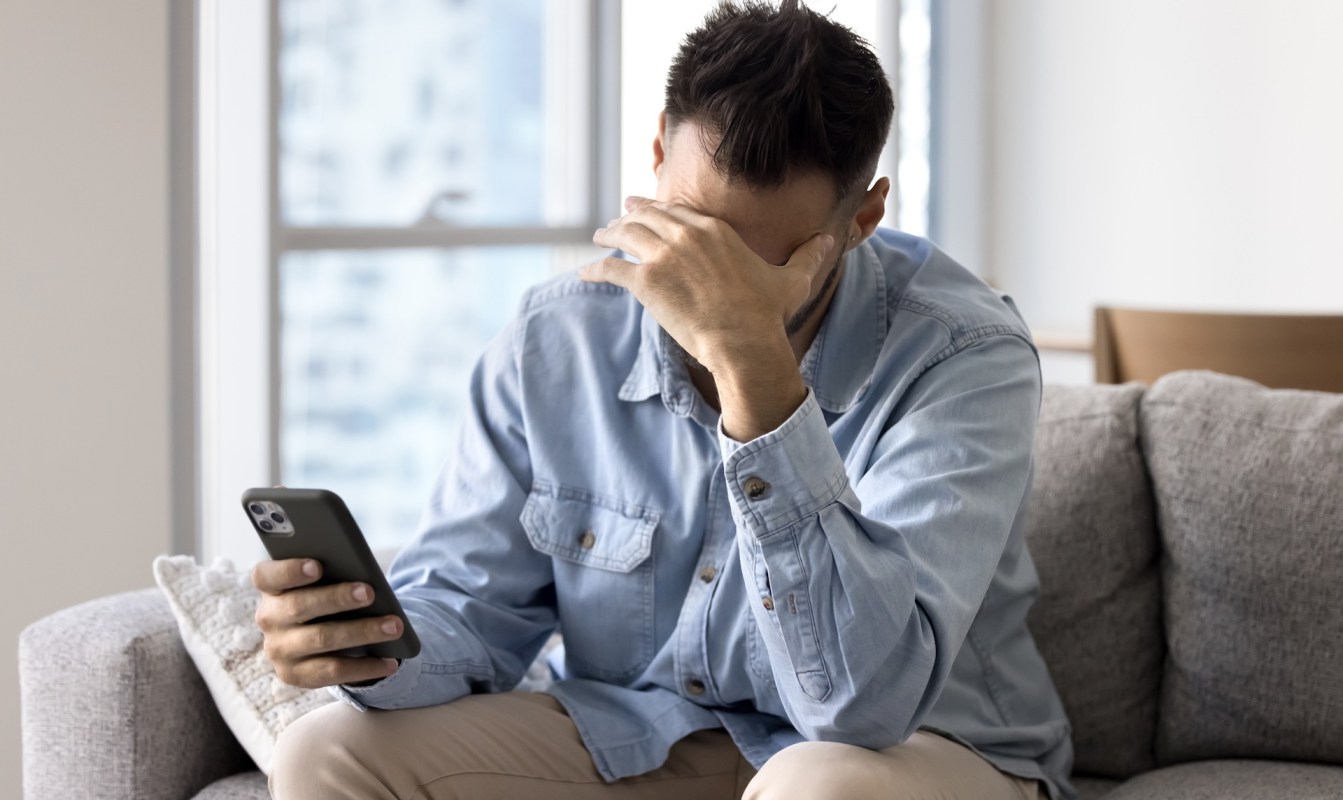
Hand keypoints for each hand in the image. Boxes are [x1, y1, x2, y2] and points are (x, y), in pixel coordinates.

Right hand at [251, 558, 402, 688]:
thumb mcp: (324, 582)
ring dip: (362, 632)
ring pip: (321, 639)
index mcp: (271, 587)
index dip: (289, 570)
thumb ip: (334, 573)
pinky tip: (390, 662)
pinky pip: (332, 671)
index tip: (317, 565)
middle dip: (337, 598)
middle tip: (370, 592)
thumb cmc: (327, 595)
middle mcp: (268, 618)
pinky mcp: (294, 675)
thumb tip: (364, 579)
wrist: (319, 637)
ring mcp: (278, 650)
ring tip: (394, 626)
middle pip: (299, 606)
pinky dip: (365, 666)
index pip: (266, 575)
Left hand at [581, 196, 833, 375]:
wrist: (742, 342)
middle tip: (616, 218)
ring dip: (608, 236)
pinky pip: (610, 269)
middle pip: (647, 217)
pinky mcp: (645, 282)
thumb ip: (807, 256)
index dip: (657, 208)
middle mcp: (686, 235)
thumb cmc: (766, 316)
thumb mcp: (792, 281)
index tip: (643, 208)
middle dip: (629, 215)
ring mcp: (663, 256)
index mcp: (715, 230)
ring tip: (599, 239)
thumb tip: (830, 240)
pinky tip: (583, 274)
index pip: (677, 211)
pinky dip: (594, 270)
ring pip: (624, 235)